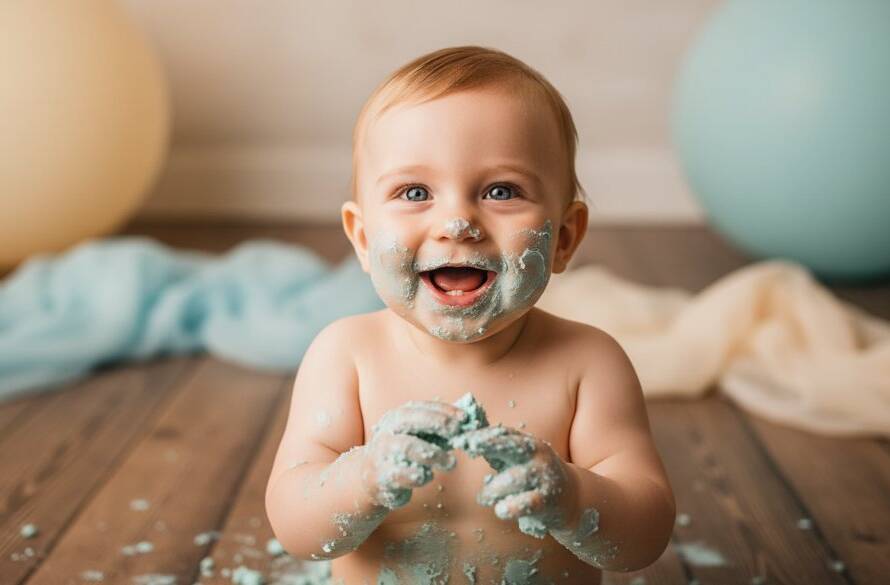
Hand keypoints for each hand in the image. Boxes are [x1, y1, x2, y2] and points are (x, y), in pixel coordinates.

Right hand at [360, 400, 466, 508]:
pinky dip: (417, 475)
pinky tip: (427, 476)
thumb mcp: (417, 437)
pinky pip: (400, 474)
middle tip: (456, 432)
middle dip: (436, 422)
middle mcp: (387, 430)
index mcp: (397, 417)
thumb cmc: (402, 453)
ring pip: (407, 446)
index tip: (464, 418)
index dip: (444, 410)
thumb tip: (469, 422)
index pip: (422, 407)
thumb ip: (438, 430)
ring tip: (451, 462)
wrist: (370, 476)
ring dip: (433, 453)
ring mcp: (381, 452)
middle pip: (411, 420)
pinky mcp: (380, 475)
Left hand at [453, 425, 576, 537]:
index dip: (482, 434)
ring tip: (483, 498)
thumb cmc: (534, 476)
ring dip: (492, 490)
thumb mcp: (519, 458)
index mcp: (529, 444)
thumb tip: (467, 437)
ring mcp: (544, 477)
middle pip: (512, 446)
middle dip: (490, 443)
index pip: (503, 434)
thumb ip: (497, 449)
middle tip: (471, 445)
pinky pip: (524, 503)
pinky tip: (501, 509)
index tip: (461, 436)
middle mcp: (538, 456)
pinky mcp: (548, 500)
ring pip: (512, 480)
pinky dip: (509, 507)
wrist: (572, 498)